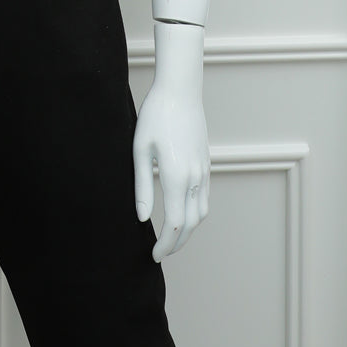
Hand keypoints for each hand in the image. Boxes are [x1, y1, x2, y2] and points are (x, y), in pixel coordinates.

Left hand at [132, 22, 209, 261]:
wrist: (180, 91)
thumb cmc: (154, 116)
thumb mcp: (140, 151)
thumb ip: (142, 187)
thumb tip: (143, 218)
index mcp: (176, 176)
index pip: (175, 224)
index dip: (165, 244)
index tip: (153, 255)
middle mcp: (195, 177)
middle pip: (191, 224)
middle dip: (177, 243)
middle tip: (160, 253)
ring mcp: (204, 170)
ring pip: (202, 212)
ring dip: (188, 230)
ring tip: (170, 237)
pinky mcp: (206, 163)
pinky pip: (205, 197)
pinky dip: (196, 213)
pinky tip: (183, 213)